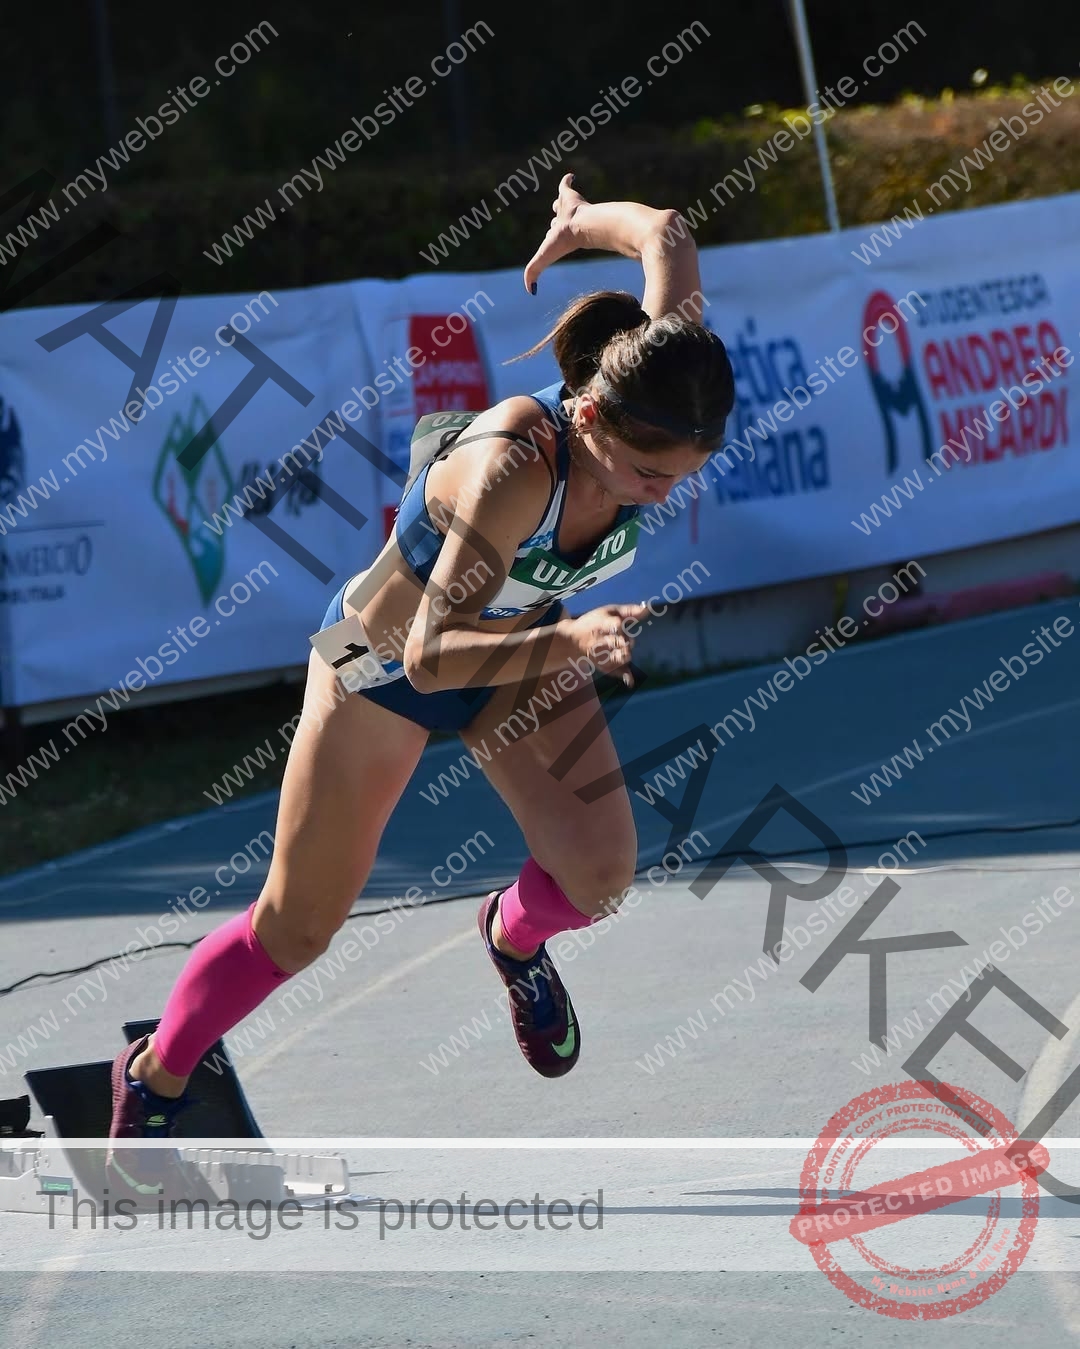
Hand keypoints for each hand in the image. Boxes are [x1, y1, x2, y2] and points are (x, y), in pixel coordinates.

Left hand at [523, 173, 588, 293]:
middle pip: (556, 216)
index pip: (551, 230)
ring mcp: (568, 208)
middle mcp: (564, 220)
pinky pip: (567, 184)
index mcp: (558, 232)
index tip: (551, 233)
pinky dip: (568, 180)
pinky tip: (570, 176)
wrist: (582, 226)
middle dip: (556, 215)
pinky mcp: (570, 195)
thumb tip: (530, 292)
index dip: (550, 231)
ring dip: (561, 200)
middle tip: (556, 214)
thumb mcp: (542, 258)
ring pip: (561, 202)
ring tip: (562, 196)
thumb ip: (533, 273)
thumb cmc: (564, 242)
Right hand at [565, 603, 648, 685]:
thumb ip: (628, 611)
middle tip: (629, 642)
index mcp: (601, 624)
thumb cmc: (594, 622)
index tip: (624, 627)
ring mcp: (599, 655)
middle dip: (624, 643)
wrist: (572, 640)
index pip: (613, 626)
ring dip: (623, 657)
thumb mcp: (609, 612)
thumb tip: (647, 609)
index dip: (620, 628)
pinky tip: (630, 680)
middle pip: (615, 643)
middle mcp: (599, 641)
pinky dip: (622, 675)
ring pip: (614, 659)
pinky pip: (613, 672)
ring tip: (627, 653)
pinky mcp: (601, 665)